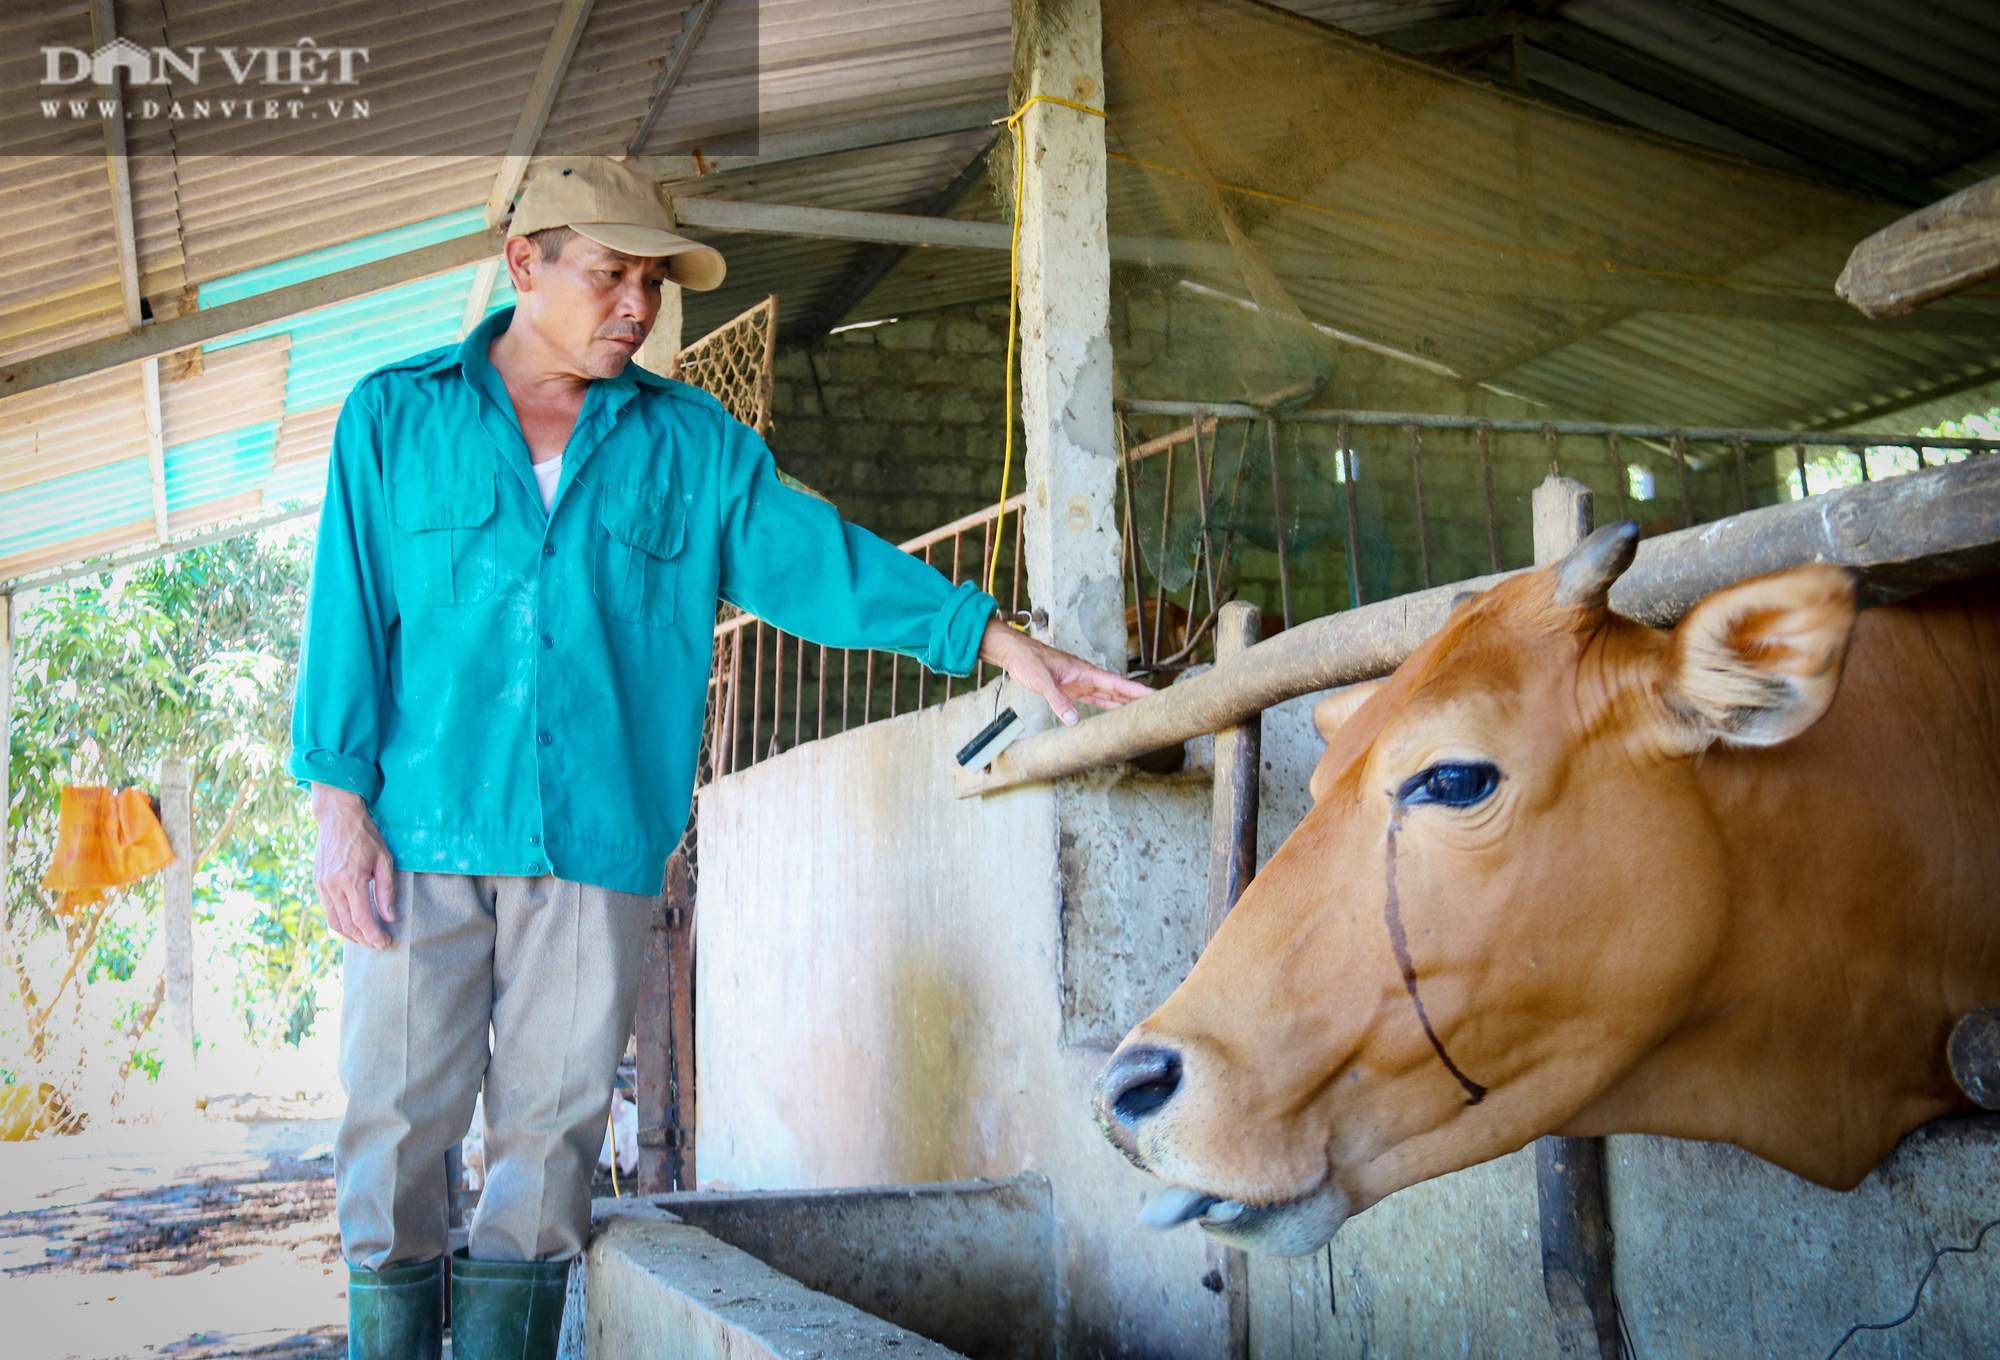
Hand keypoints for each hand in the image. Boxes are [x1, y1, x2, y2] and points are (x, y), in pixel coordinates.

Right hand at [311, 783, 396, 948]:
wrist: (337, 817)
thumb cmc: (365, 836)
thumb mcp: (384, 860)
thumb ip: (386, 890)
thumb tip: (389, 917)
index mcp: (351, 880)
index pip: (361, 919)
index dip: (373, 936)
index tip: (385, 943)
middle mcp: (332, 886)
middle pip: (346, 925)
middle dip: (363, 939)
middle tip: (378, 944)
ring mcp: (322, 885)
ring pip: (334, 921)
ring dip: (350, 934)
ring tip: (366, 938)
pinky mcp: (317, 883)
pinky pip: (327, 910)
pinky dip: (340, 921)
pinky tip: (353, 922)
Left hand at [978, 617, 1152, 726]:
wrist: (1015, 654)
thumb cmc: (1029, 660)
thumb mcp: (1042, 681)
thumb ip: (1058, 701)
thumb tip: (1074, 721)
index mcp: (1084, 671)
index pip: (1115, 682)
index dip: (1135, 690)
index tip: (1153, 695)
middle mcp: (1085, 677)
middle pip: (1116, 689)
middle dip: (1135, 697)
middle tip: (1155, 706)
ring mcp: (1079, 683)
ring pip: (1107, 694)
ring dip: (1123, 703)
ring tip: (1141, 712)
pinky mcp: (1070, 689)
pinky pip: (1093, 699)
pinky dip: (1105, 705)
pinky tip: (1114, 712)